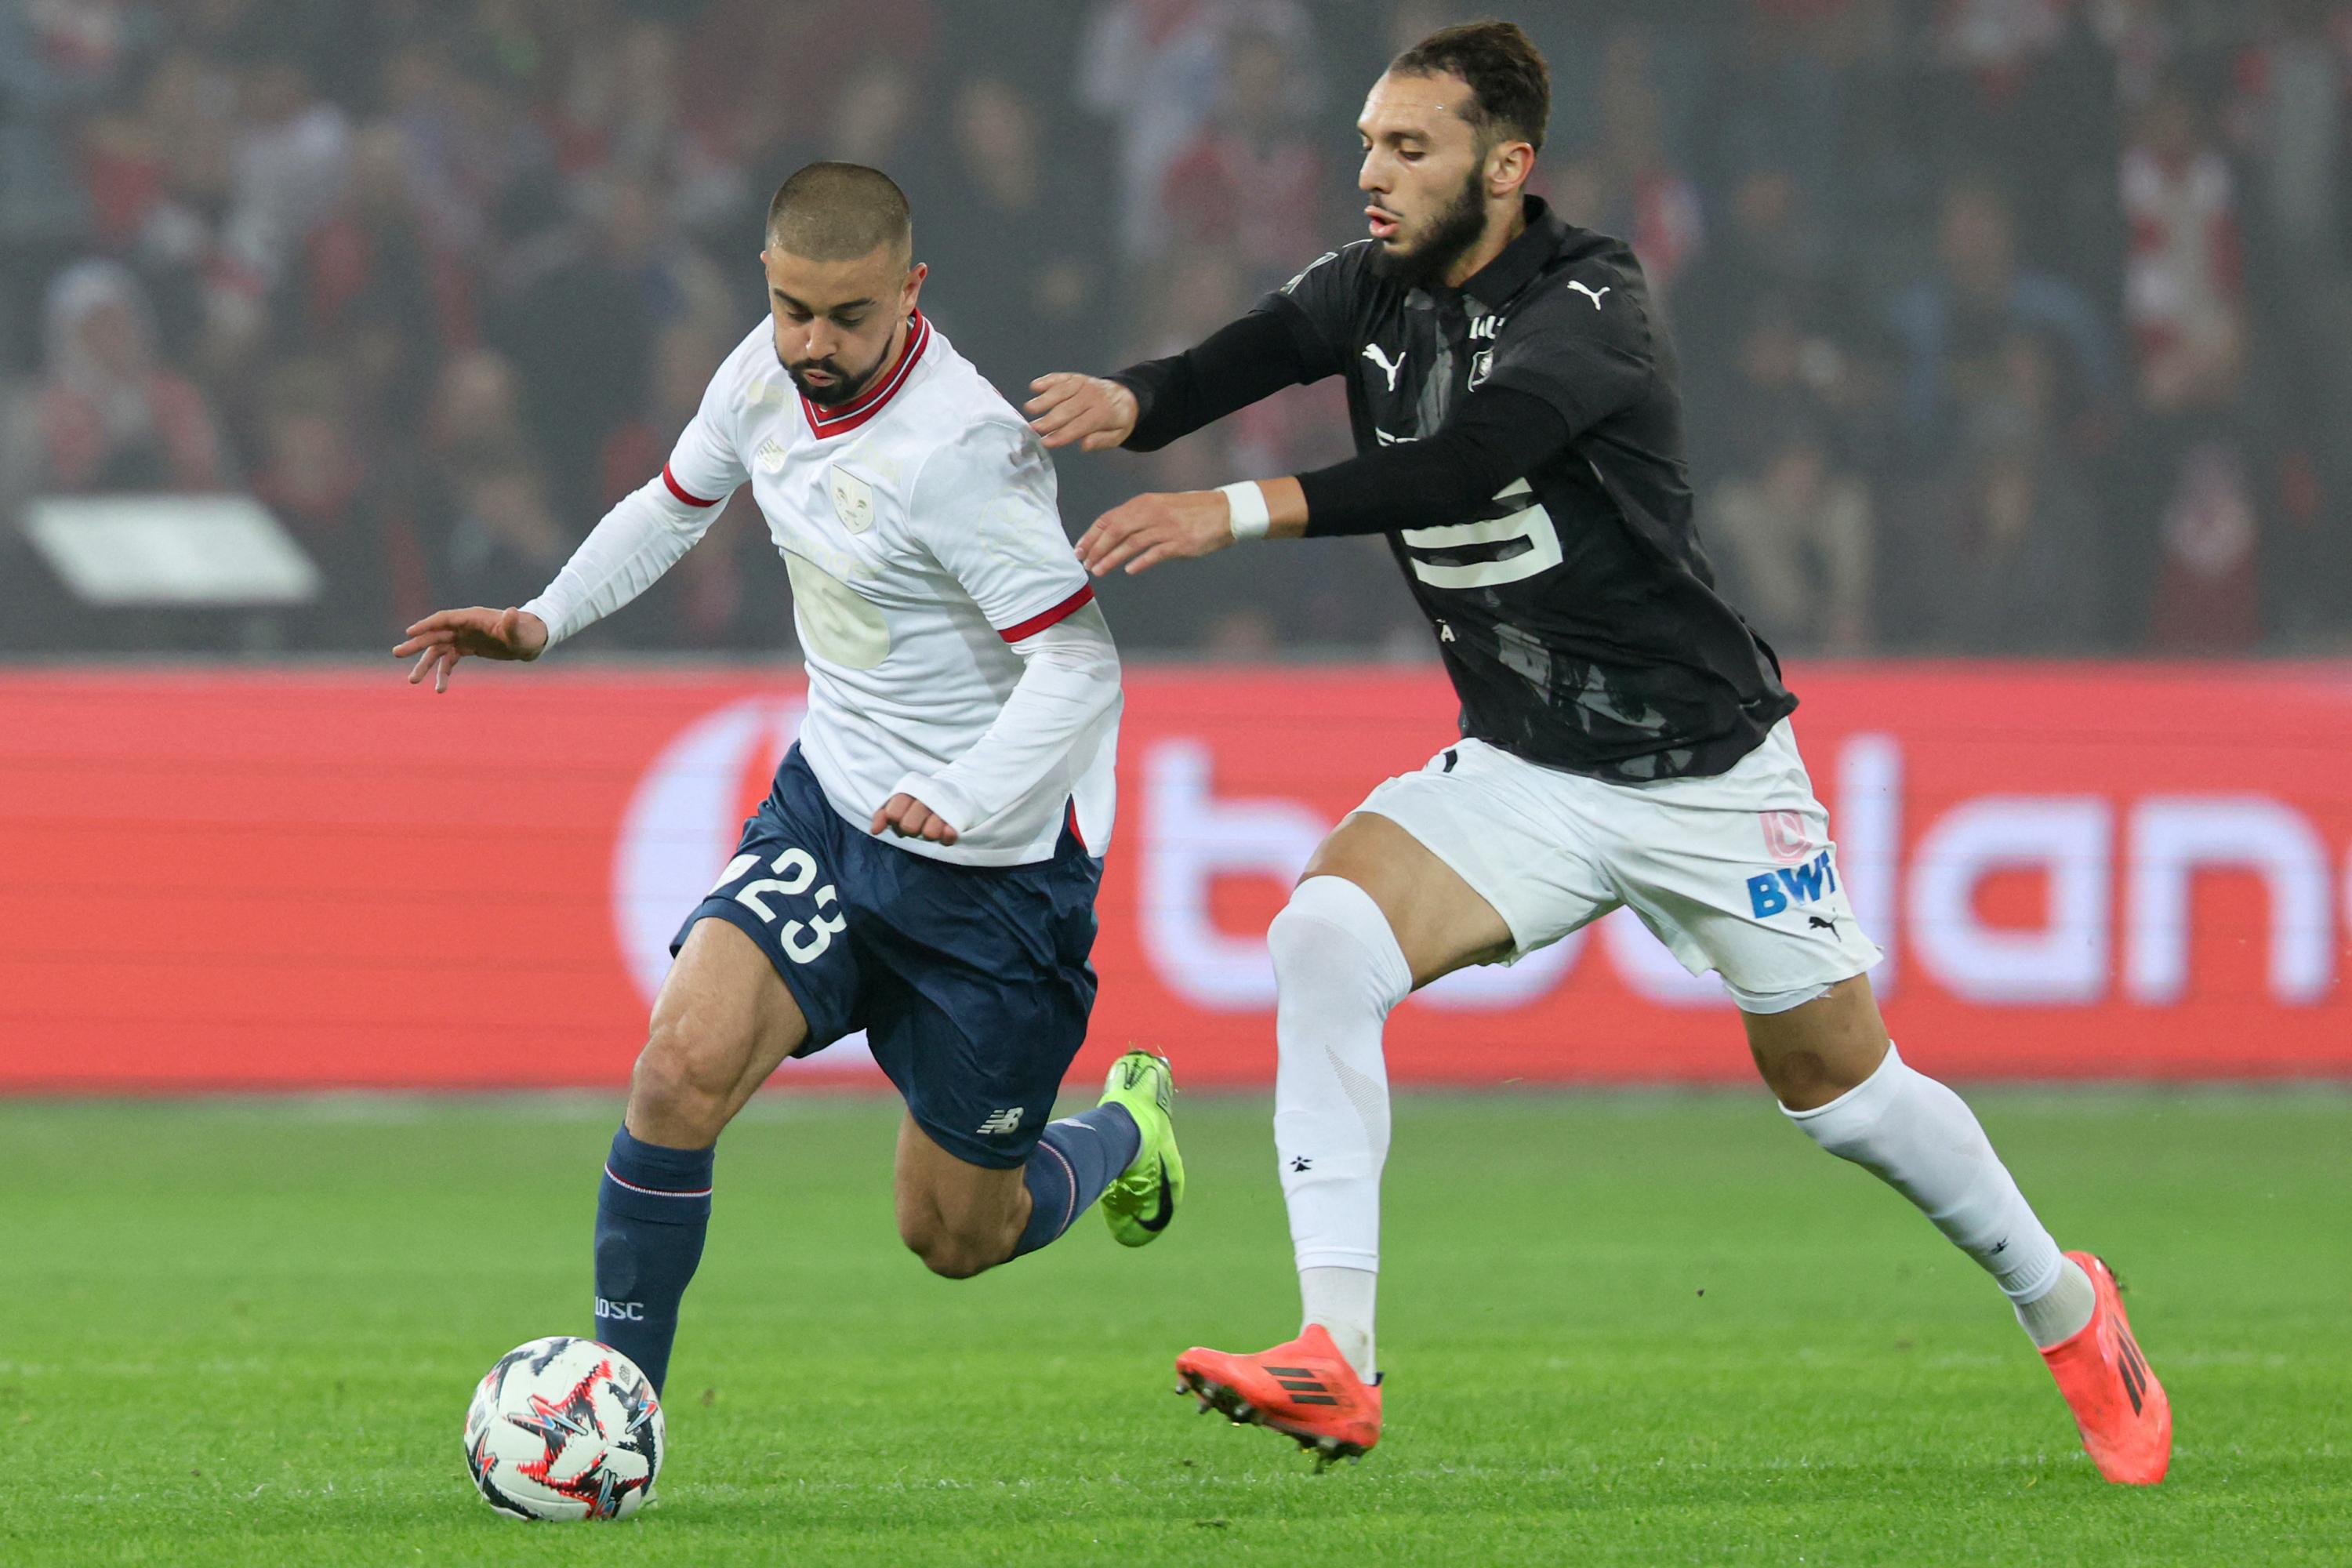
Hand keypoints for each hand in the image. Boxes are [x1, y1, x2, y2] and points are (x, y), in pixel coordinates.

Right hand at [392, 606, 547, 692]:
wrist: (531, 640)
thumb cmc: (526, 632)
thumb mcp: (519, 630)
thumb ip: (512, 623)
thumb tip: (511, 612)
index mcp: (472, 617)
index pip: (444, 619)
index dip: (426, 624)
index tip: (409, 632)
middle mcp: (464, 626)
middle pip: (434, 634)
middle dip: (416, 644)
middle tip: (396, 653)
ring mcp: (463, 637)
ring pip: (438, 651)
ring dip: (425, 665)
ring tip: (412, 681)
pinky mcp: (467, 649)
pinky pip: (449, 661)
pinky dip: (443, 674)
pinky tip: (439, 689)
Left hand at [870, 793, 959, 845]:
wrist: (955, 791)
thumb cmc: (920, 801)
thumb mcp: (898, 802)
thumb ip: (882, 814)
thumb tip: (875, 831)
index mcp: (910, 791)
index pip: (892, 813)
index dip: (894, 821)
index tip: (898, 819)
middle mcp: (927, 797)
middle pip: (908, 827)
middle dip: (910, 830)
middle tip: (917, 823)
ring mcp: (944, 807)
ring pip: (929, 834)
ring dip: (929, 834)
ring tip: (932, 826)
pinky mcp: (959, 818)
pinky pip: (950, 835)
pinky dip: (947, 836)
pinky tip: (946, 831)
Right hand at [1026, 373, 1137, 450]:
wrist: (1126, 395)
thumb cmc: (1117, 419)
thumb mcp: (1118, 436)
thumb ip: (1102, 441)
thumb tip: (1084, 445)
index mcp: (1104, 413)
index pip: (1080, 425)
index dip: (1062, 434)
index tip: (1047, 442)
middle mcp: (1092, 396)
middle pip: (1068, 408)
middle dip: (1050, 419)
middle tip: (1033, 428)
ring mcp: (1082, 384)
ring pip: (1062, 391)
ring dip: (1045, 399)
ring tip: (1029, 408)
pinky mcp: (1074, 377)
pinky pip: (1060, 378)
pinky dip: (1047, 381)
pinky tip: (1035, 386)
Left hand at [1075, 490, 1234, 576]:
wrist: (1225, 511)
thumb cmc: (1191, 511)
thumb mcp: (1161, 507)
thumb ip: (1138, 519)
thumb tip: (1113, 534)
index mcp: (1144, 503)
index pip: (1109, 519)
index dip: (1092, 535)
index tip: (1080, 549)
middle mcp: (1151, 513)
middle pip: (1115, 531)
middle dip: (1096, 548)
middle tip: (1085, 563)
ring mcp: (1165, 528)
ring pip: (1130, 544)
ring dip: (1111, 558)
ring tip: (1098, 570)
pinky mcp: (1179, 543)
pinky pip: (1154, 553)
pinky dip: (1140, 562)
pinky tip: (1128, 571)